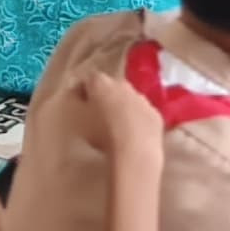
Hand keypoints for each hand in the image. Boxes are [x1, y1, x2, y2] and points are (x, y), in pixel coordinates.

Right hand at [75, 69, 167, 185]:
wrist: (135, 152)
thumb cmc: (101, 134)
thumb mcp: (76, 117)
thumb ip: (73, 101)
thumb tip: (76, 93)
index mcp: (101, 82)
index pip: (88, 78)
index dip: (82, 90)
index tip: (78, 103)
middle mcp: (123, 84)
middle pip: (110, 86)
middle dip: (104, 97)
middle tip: (97, 115)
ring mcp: (142, 99)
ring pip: (129, 99)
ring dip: (122, 108)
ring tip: (115, 128)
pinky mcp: (156, 115)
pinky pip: (143, 114)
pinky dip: (137, 120)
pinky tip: (133, 136)